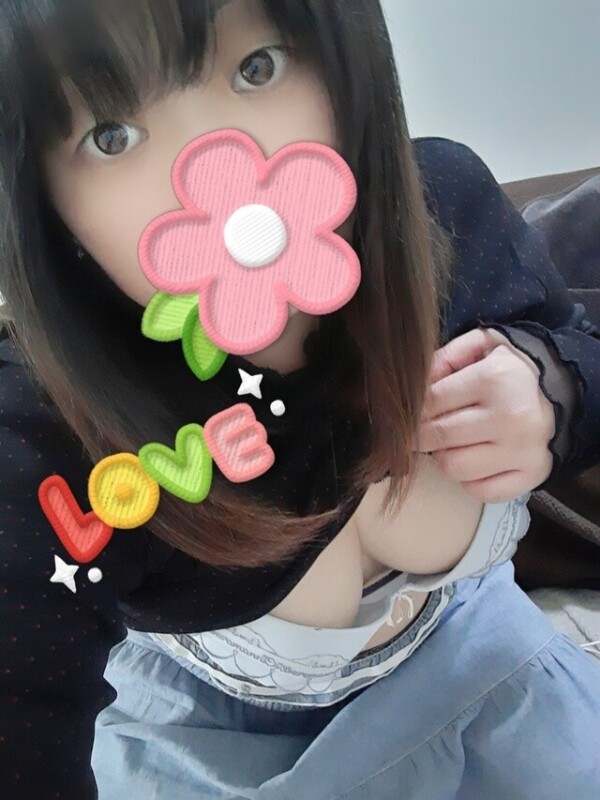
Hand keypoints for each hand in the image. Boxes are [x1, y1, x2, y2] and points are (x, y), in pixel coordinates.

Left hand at [415, 327, 555, 502]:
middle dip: (421, 436)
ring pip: (453, 468)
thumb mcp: (480, 346)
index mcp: (495, 379)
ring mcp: (523, 450)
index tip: (408, 413)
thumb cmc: (509, 368)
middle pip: (438, 438)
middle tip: (424, 430)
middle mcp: (511, 417)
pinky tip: (474, 459)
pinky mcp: (532, 475)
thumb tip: (413, 386)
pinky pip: (480, 490)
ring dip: (444, 457)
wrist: (562, 389)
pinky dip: (469, 479)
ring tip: (453, 443)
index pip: (430, 403)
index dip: (412, 410)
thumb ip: (443, 359)